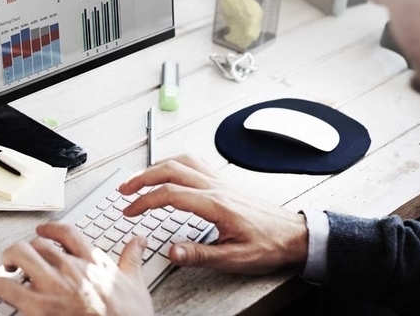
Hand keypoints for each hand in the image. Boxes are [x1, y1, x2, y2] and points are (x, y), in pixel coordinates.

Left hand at [0, 223, 153, 315]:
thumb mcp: (136, 284)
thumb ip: (132, 258)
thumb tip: (139, 240)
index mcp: (92, 261)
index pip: (66, 233)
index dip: (50, 229)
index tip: (43, 231)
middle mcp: (70, 268)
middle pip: (38, 244)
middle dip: (26, 248)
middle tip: (20, 256)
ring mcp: (53, 286)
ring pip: (20, 255)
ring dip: (8, 257)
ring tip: (4, 265)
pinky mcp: (38, 306)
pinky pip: (6, 287)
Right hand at [118, 155, 307, 274]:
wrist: (295, 235)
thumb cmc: (269, 245)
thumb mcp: (234, 258)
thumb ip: (200, 254)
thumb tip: (171, 251)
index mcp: (215, 204)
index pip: (170, 194)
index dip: (144, 201)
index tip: (130, 211)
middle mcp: (216, 187)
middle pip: (171, 170)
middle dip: (142, 177)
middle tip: (124, 190)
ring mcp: (221, 182)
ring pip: (182, 161)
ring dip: (157, 166)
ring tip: (140, 178)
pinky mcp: (225, 183)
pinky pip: (195, 163)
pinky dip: (175, 162)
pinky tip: (170, 171)